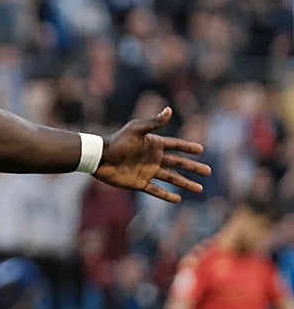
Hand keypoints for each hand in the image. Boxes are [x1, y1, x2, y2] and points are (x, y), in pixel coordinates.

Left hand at [94, 108, 210, 202]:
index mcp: (154, 144)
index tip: (201, 150)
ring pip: (171, 178)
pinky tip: (177, 199)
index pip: (176, 146)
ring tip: (199, 189)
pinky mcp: (140, 183)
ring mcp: (148, 171)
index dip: (188, 147)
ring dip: (185, 183)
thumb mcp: (136, 130)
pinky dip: (167, 195)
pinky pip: (156, 190)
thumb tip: (169, 110)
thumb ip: (153, 122)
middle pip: (178, 163)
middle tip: (208, 171)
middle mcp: (154, 158)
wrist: (99, 158)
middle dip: (193, 167)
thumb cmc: (117, 142)